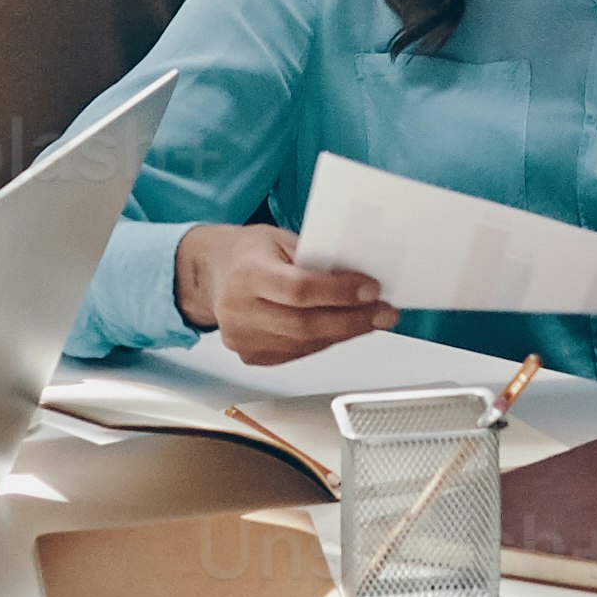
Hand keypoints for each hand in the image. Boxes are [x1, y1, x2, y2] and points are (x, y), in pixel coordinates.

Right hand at [174, 226, 391, 365]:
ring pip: (305, 343)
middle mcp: (239, 310)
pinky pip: (297, 353)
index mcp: (246, 274)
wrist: (212, 274)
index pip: (298, 290)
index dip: (339, 292)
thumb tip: (359, 278)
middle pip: (305, 325)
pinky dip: (325, 341)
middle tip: (384, 313)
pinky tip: (344, 329)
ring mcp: (242, 339)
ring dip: (344, 333)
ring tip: (372, 320)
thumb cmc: (248, 252)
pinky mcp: (251, 356)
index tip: (371, 289)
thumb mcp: (279, 240)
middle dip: (352, 320)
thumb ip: (314, 259)